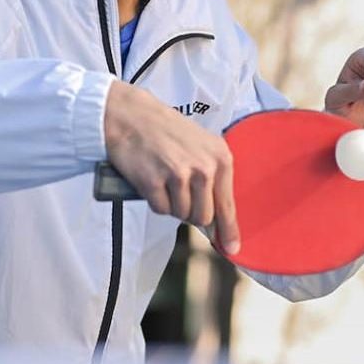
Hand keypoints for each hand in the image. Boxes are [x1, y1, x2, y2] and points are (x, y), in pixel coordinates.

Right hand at [102, 81, 240, 254]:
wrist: (132, 115)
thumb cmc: (166, 132)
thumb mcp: (201, 147)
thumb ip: (213, 178)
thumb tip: (218, 221)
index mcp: (220, 158)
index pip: (227, 205)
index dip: (228, 230)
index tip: (232, 248)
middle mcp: (204, 168)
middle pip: (203, 217)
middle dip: (190, 212)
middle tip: (178, 192)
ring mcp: (179, 175)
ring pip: (181, 215)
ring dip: (171, 204)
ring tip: (164, 180)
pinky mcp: (154, 182)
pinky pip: (160, 209)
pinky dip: (154, 200)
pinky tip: (151, 180)